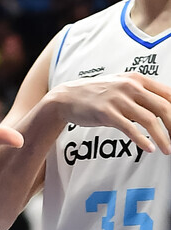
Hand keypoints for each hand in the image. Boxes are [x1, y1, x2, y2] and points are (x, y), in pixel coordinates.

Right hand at [48, 73, 170, 153]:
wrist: (68, 97)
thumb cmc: (97, 94)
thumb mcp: (122, 87)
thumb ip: (142, 95)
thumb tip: (162, 109)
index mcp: (138, 79)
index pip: (168, 94)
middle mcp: (130, 86)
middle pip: (163, 107)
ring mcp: (118, 99)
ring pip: (149, 119)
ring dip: (162, 137)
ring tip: (168, 149)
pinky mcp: (107, 113)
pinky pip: (130, 128)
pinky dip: (143, 140)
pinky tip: (149, 148)